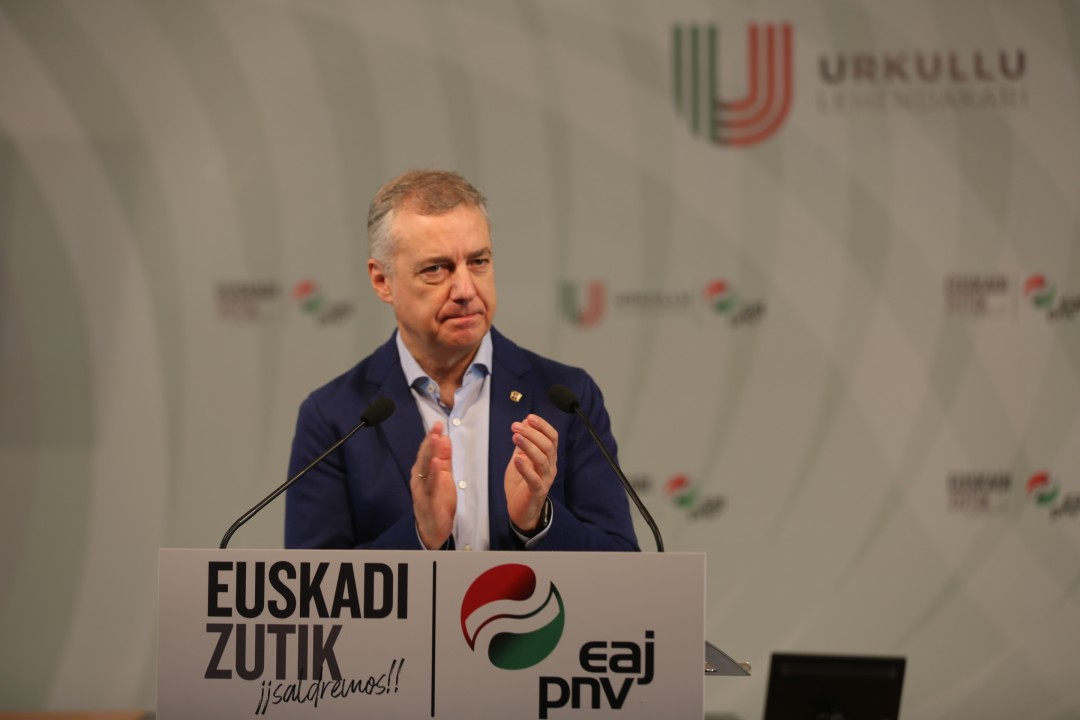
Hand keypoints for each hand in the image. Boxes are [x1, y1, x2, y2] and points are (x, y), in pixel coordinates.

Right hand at [410, 422, 455, 548]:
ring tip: (435, 438)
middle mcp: (419, 478)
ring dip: (430, 453)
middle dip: (430, 441)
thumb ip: (444, 458)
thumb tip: (444, 438)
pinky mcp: (428, 500)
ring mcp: (422, 489)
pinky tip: (437, 463)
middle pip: (424, 456)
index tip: (437, 424)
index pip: (427, 451)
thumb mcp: (443, 476)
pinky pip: (431, 485)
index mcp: (422, 471)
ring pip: (425, 468)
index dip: (431, 437)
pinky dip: (434, 473)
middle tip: (436, 427)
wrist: (432, 528)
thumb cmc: (437, 500)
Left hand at [504, 414, 557, 530]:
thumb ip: (523, 443)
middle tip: (516, 427)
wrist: (521, 511)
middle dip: (532, 433)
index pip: (552, 437)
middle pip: (547, 446)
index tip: (529, 418)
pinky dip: (525, 468)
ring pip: (542, 459)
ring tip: (515, 437)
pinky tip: (516, 459)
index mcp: (548, 457)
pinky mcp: (537, 492)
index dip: (542, 426)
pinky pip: (534, 479)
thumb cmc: (521, 484)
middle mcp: (550, 467)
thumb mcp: (521, 458)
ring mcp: (545, 479)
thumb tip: (525, 422)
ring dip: (529, 446)